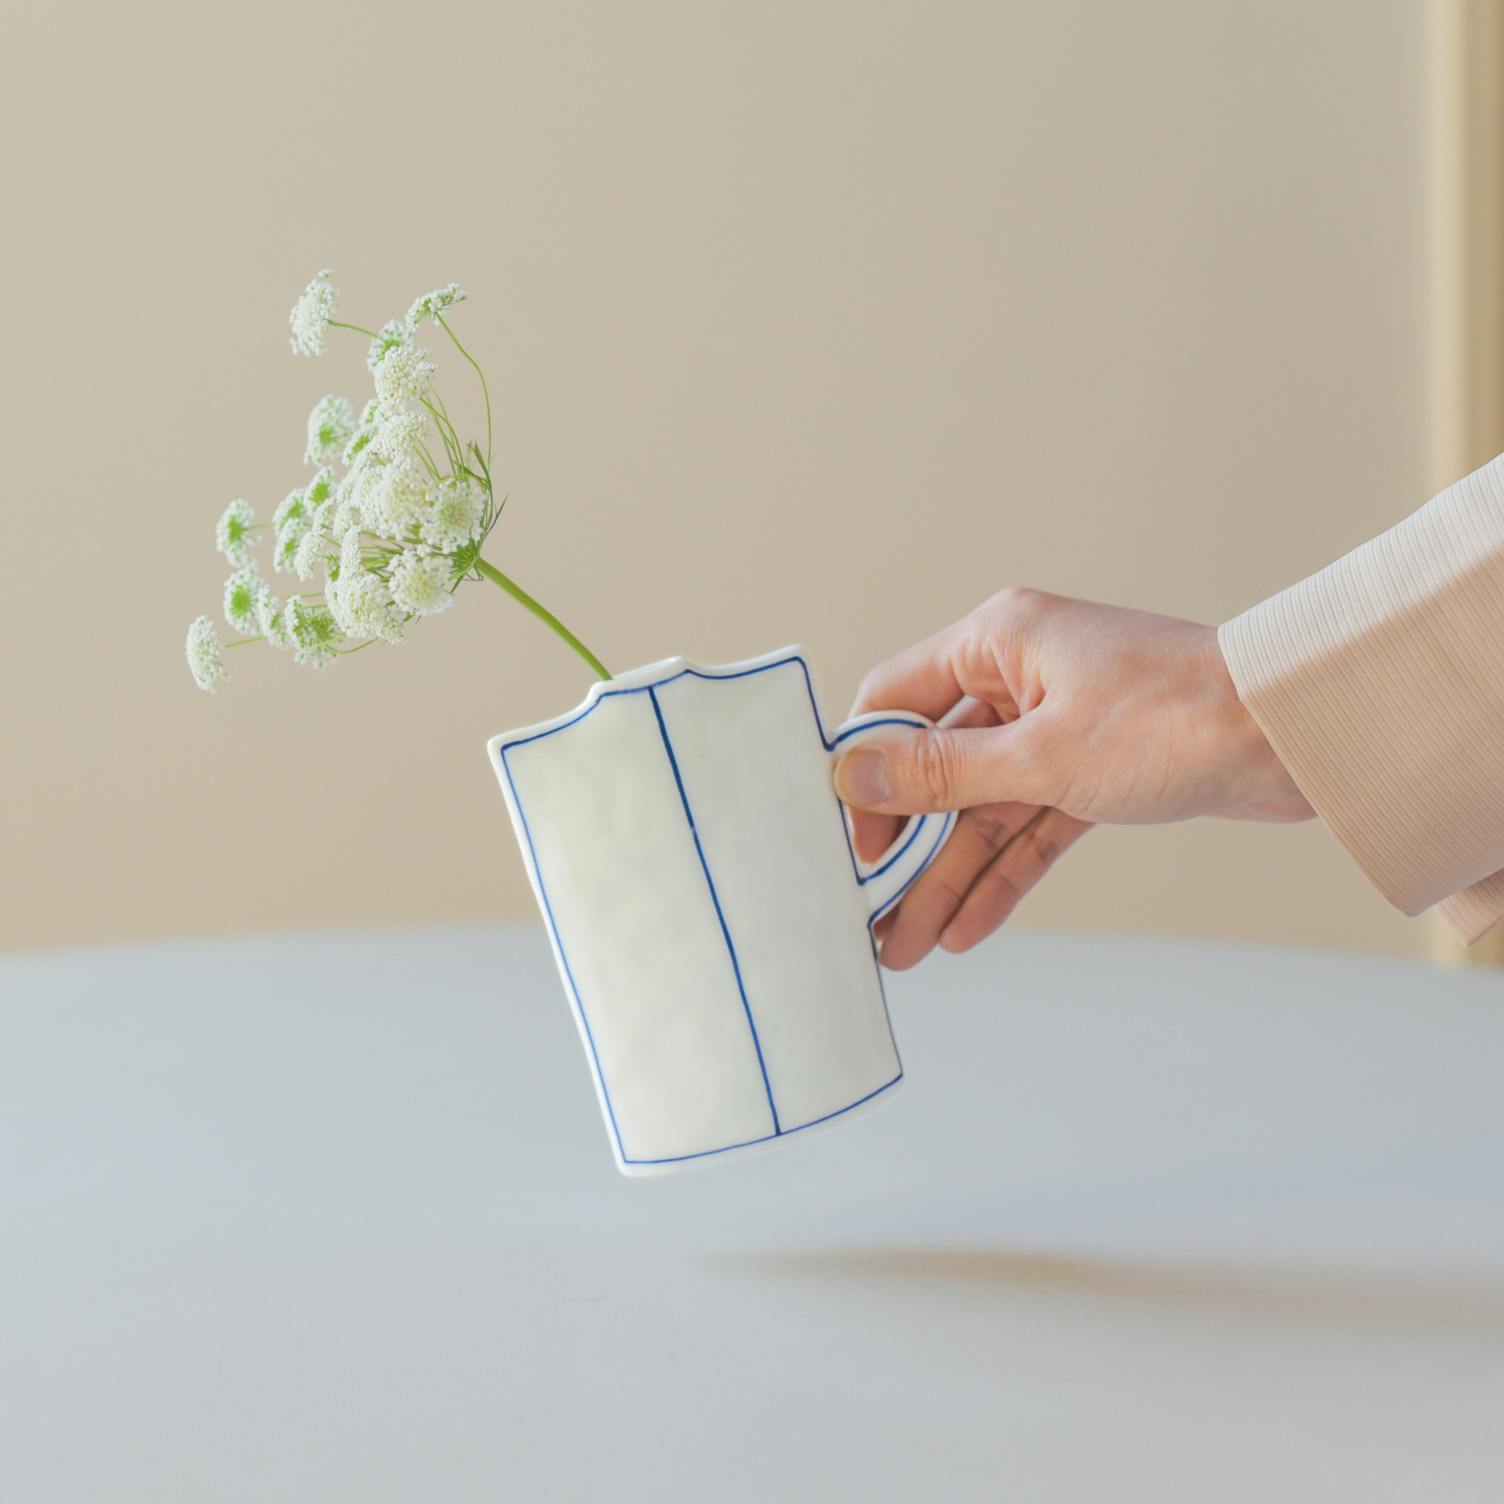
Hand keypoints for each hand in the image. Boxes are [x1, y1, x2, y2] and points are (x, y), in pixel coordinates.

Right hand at [838, 588, 1310, 967]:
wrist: (1298, 738)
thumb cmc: (1175, 719)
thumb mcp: (1040, 755)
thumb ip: (940, 773)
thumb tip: (852, 776)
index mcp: (998, 641)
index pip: (896, 701)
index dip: (865, 772)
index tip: (847, 837)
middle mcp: (1022, 676)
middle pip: (939, 769)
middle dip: (909, 849)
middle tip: (873, 913)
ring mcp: (1060, 724)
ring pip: (986, 808)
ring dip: (952, 875)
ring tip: (910, 944)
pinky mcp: (1097, 768)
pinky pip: (1033, 823)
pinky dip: (1007, 871)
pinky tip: (969, 926)